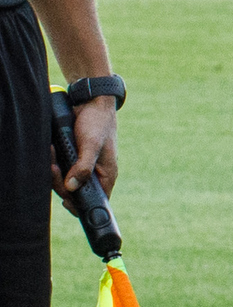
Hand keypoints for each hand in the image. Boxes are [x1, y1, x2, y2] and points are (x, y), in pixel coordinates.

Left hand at [51, 95, 117, 210]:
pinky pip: (62, 170)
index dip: (79, 204)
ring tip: (52, 154)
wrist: (90, 102)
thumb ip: (83, 166)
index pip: (95, 200)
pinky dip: (54, 164)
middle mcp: (96, 173)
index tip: (66, 200)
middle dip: (61, 183)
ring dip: (55, 172)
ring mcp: (84, 167)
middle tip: (54, 167)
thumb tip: (72, 187)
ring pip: (66, 182)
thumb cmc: (98, 122)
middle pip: (75, 192)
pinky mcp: (74, 159)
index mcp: (107, 174)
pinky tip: (52, 152)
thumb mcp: (92, 144)